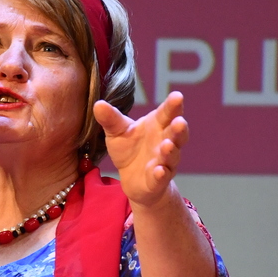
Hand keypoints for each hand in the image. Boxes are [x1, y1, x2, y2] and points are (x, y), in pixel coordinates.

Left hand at [93, 92, 189, 208]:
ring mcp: (164, 162)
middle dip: (179, 128)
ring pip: (172, 156)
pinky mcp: (158, 180)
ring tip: (167, 145)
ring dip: (171, 151)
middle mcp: (166, 142)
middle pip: (176, 134)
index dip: (173, 105)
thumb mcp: (117, 132)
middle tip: (179, 121)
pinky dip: (162, 174)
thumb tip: (98, 104)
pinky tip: (159, 170)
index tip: (177, 96)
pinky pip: (162, 177)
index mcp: (158, 125)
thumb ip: (111, 119)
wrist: (131, 178)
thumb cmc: (129, 148)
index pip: (168, 113)